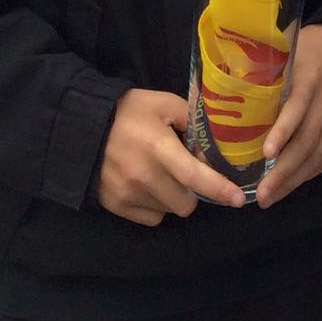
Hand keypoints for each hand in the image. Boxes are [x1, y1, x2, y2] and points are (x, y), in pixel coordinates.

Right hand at [98, 87, 243, 224]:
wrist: (82, 128)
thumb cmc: (128, 112)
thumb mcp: (163, 103)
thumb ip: (191, 118)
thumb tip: (214, 139)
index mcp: (159, 147)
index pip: (195, 176)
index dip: (220, 189)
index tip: (239, 199)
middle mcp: (144, 176)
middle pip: (186, 203)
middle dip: (193, 192)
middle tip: (186, 173)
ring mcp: (128, 195)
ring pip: (169, 211)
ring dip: (174, 198)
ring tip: (163, 175)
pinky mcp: (116, 206)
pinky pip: (151, 218)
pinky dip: (156, 206)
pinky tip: (148, 186)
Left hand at [255, 24, 321, 208]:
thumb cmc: (304, 48)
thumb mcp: (284, 52)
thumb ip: (261, 73)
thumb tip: (222, 97)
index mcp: (312, 75)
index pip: (299, 106)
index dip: (283, 131)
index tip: (265, 154)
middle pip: (309, 139)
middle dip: (284, 171)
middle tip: (260, 194)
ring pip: (319, 154)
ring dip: (294, 180)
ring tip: (269, 197)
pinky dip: (307, 174)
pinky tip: (288, 185)